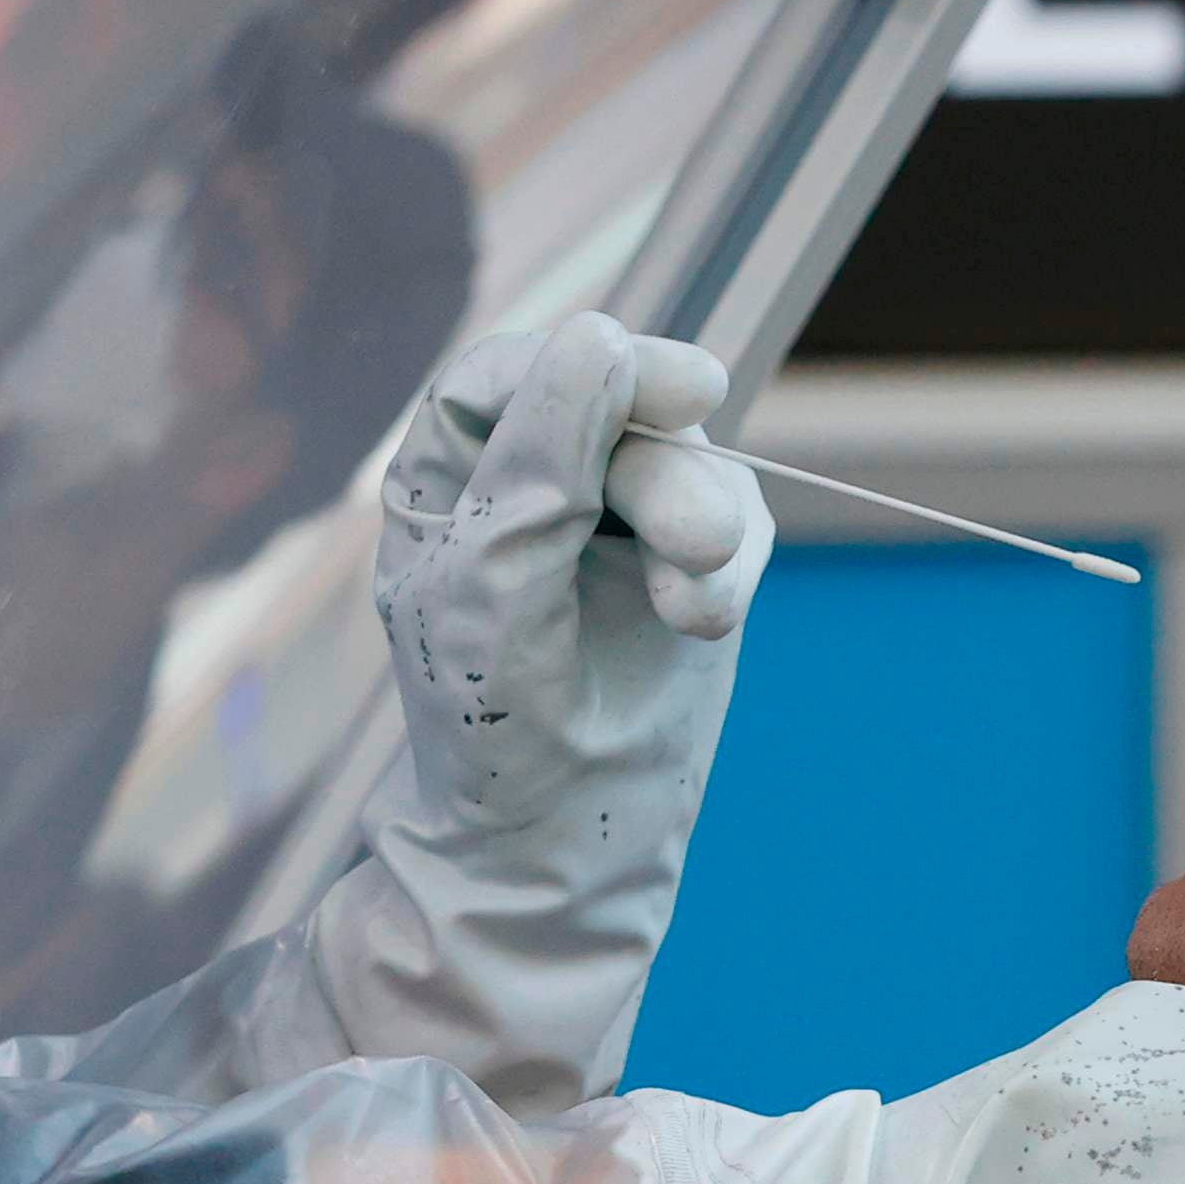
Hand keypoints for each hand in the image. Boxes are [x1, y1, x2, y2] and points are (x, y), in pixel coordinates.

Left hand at [376, 314, 772, 828]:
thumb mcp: (495, 584)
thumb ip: (541, 459)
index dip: (580, 365)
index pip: (504, 377)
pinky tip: (699, 620)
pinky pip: (738, 520)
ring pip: (689, 460)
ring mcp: (614, 520)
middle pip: (613, 412)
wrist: (563, 846)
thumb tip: (601, 337)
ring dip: (702, 527)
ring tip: (692, 610)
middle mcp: (530, 483)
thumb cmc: (491, 727)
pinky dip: (732, 568)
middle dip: (664, 475)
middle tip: (700, 545)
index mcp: (447, 480)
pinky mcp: (685, 563)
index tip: (671, 386)